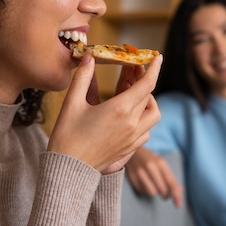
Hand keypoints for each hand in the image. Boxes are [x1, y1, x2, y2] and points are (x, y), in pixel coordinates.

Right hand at [47, 54, 161, 173]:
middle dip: (144, 80)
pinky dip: (145, 119)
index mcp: (120, 109)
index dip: (153, 68)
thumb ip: (83, 77)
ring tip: (134, 94)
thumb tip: (89, 58)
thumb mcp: (72, 103)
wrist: (68, 169)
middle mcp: (132, 124)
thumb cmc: (67, 136)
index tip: (157, 57)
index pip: (146, 84)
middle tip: (133, 70)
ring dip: (149, 101)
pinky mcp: (130, 149)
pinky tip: (131, 115)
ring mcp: (133, 138)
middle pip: (149, 96)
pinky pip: (147, 131)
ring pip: (154, 115)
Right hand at [126, 147, 183, 207]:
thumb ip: (170, 177)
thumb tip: (180, 192)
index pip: (171, 183)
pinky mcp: (132, 178)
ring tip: (154, 186)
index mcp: (160, 163)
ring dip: (155, 193)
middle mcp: (150, 167)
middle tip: (164, 192)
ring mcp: (140, 172)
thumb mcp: (161, 164)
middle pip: (163, 190)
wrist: (131, 151)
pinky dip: (146, 191)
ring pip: (152, 193)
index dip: (176, 195)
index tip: (178, 205)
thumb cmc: (149, 159)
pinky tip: (145, 184)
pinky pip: (143, 192)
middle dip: (165, 194)